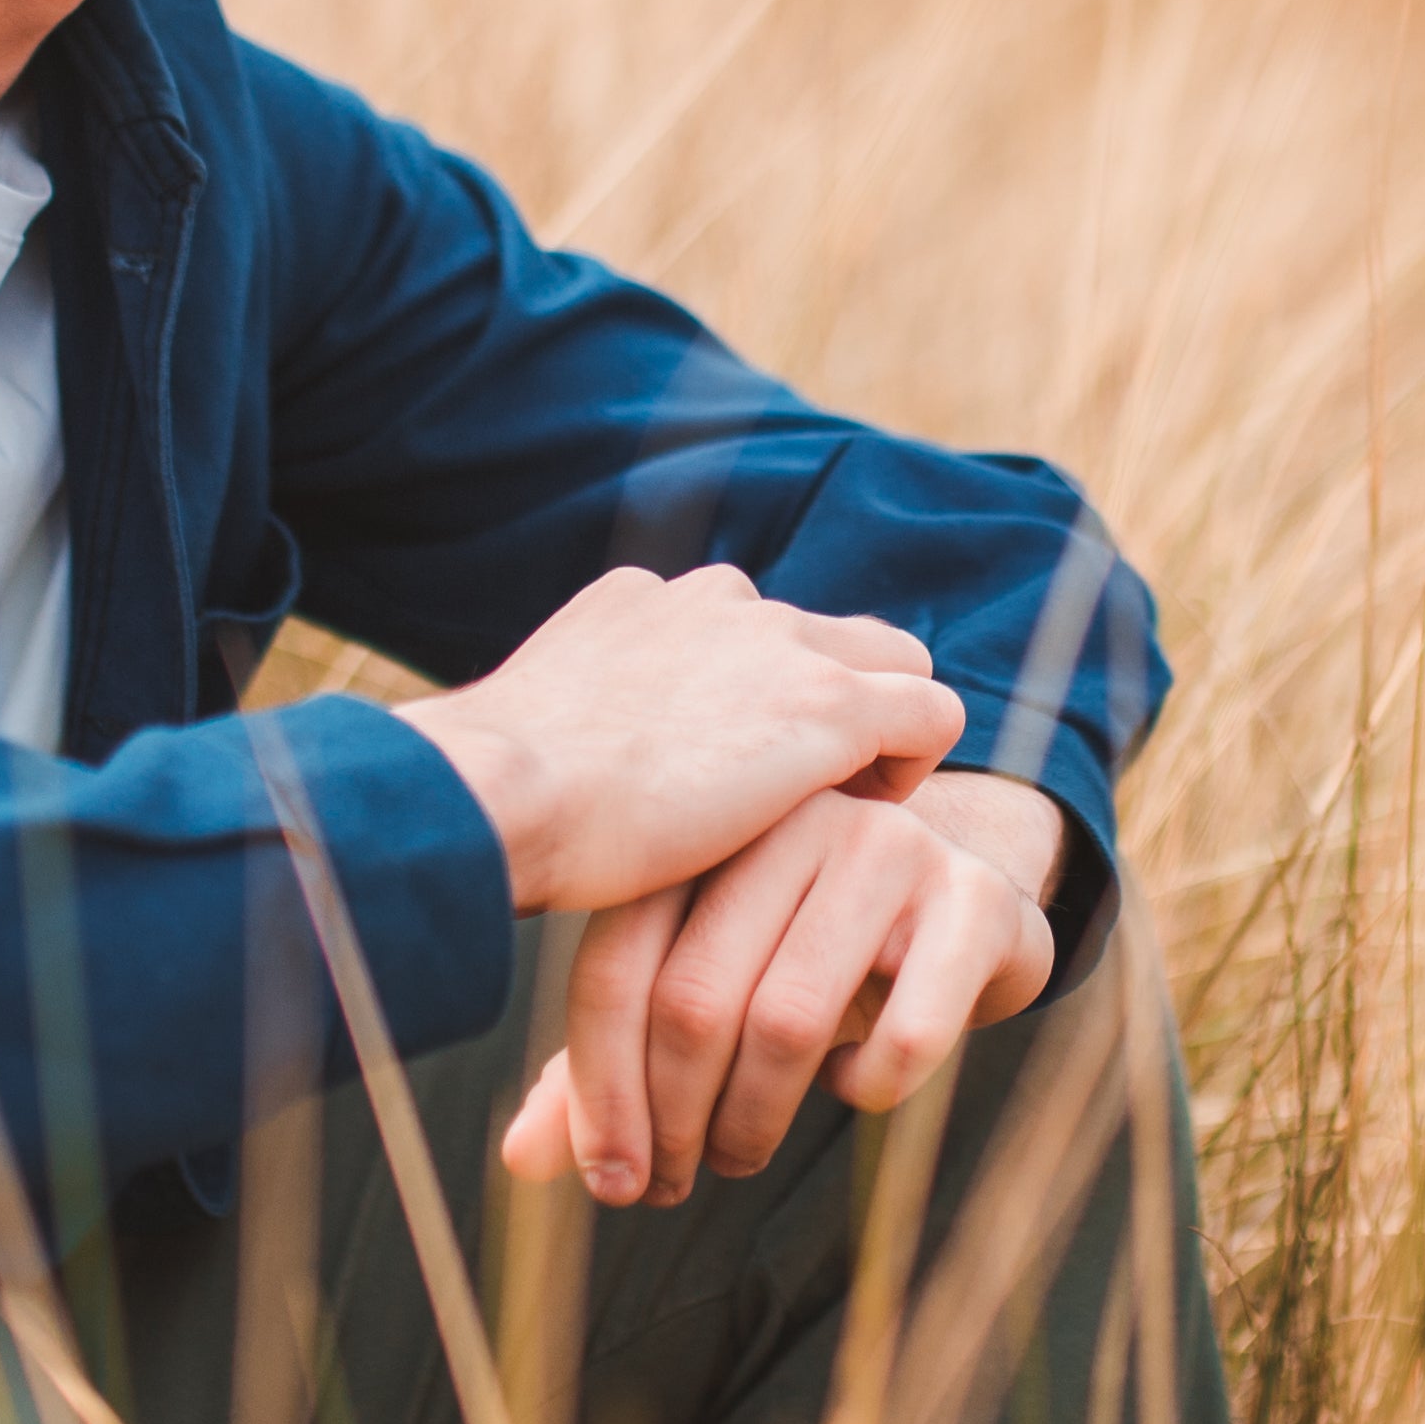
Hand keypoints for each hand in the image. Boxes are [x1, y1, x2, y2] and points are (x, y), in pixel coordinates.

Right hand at [393, 563, 959, 916]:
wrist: (498, 795)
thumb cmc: (494, 801)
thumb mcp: (532, 738)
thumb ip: (579, 731)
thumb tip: (570, 782)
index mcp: (642, 602)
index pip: (741, 628)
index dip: (757, 699)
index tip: (736, 775)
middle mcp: (717, 601)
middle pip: (827, 633)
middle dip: (830, 702)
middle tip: (800, 797)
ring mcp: (778, 644)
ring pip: (892, 660)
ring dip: (874, 730)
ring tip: (839, 810)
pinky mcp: (827, 703)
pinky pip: (929, 711)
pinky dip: (911, 764)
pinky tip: (865, 822)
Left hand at [497, 772, 1067, 1206]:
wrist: (971, 904)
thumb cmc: (815, 956)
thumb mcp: (711, 994)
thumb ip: (615, 1063)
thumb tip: (522, 1161)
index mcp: (707, 831)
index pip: (617, 966)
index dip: (600, 1093)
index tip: (611, 1182)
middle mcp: (792, 821)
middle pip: (693, 999)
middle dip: (676, 1120)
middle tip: (679, 1180)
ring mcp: (889, 849)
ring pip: (788, 1019)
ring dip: (754, 1119)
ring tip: (745, 1149)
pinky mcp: (972, 900)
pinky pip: (904, 1034)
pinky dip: (868, 1090)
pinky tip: (853, 1084)